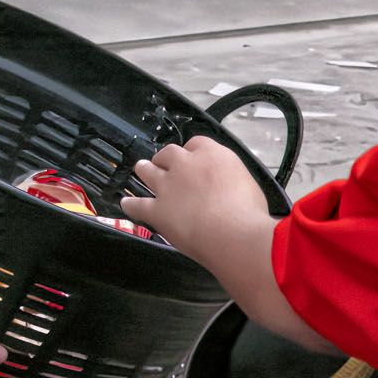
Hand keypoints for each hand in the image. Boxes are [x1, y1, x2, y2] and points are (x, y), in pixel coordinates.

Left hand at [122, 138, 269, 263]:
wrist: (231, 234)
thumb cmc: (249, 213)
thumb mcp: (251, 187)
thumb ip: (234, 181)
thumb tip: (233, 188)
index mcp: (213, 155)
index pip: (197, 143)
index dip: (193, 152)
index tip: (194, 159)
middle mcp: (186, 165)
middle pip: (169, 153)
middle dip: (166, 158)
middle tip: (165, 163)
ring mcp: (168, 186)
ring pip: (149, 171)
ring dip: (145, 169)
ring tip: (141, 169)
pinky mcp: (156, 209)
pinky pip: (138, 204)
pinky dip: (131, 204)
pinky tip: (126, 204)